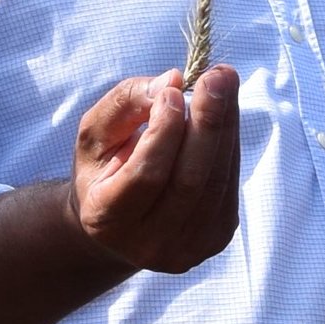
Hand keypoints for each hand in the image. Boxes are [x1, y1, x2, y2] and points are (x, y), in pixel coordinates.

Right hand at [69, 63, 241, 276]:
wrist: (117, 227)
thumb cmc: (102, 171)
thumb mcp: (95, 134)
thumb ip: (125, 103)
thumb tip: (173, 80)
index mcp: (108, 220)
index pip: (145, 175)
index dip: (164, 131)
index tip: (173, 90)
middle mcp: (150, 244)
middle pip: (189, 179)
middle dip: (208, 122)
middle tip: (217, 76)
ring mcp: (188, 248)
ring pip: (217, 180)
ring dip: (225, 127)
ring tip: (223, 83)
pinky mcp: (217, 238)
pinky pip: (229, 184)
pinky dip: (229, 144)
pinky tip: (224, 115)